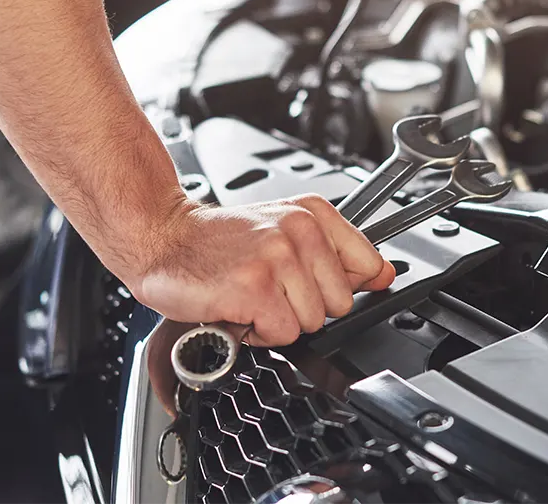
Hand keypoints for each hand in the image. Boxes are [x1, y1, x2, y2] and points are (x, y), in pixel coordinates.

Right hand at [129, 194, 395, 346]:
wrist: (162, 236)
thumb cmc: (218, 241)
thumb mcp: (284, 231)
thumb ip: (338, 253)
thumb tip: (385, 274)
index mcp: (312, 214)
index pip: (368, 265)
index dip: (340, 287)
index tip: (313, 284)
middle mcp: (300, 230)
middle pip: (340, 304)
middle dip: (304, 307)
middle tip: (269, 289)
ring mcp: (278, 257)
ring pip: (312, 322)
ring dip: (278, 321)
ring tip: (251, 296)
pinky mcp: (256, 287)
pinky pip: (283, 334)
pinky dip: (257, 333)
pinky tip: (238, 309)